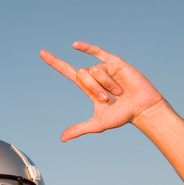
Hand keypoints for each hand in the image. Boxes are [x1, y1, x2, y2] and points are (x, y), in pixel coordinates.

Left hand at [39, 42, 165, 141]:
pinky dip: (86, 48)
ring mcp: (104, 68)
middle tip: (108, 98)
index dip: (55, 62)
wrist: (142, 109)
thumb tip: (62, 139)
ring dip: (105, 83)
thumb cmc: (122, 116)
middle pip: (81, 74)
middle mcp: (94, 76)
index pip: (67, 72)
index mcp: (87, 87)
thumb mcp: (97, 124)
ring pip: (94, 70)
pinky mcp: (115, 63)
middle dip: (94, 88)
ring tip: (119, 91)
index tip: (41, 53)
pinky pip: (98, 53)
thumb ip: (79, 129)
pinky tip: (74, 45)